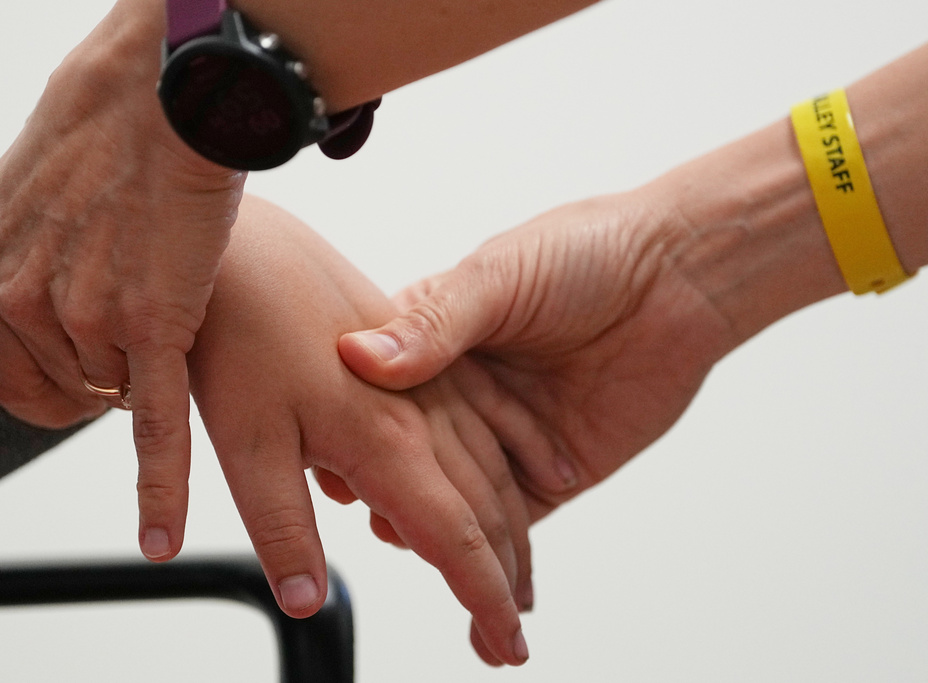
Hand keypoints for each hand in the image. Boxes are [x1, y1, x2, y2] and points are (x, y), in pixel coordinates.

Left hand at [0, 0, 244, 560]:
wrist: (163, 91)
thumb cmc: (111, 127)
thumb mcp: (34, 192)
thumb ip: (28, 259)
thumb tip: (48, 300)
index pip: (7, 375)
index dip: (51, 390)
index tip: (84, 388)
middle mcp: (25, 298)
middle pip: (67, 385)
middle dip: (101, 378)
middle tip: (138, 333)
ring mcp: (88, 317)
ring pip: (117, 392)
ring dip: (143, 373)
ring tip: (167, 304)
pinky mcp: (154, 327)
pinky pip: (155, 425)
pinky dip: (160, 489)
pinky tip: (162, 538)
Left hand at [187, 195, 530, 665]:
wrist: (248, 242)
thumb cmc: (237, 334)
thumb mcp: (244, 441)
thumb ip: (283, 522)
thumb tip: (307, 599)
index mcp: (386, 443)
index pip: (454, 539)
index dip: (483, 599)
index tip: (506, 646)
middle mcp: (421, 412)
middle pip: (485, 508)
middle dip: (504, 575)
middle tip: (514, 631)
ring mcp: (426, 377)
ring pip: (489, 464)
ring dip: (512, 524)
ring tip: (521, 571)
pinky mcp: (419, 352)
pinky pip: (482, 416)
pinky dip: (508, 458)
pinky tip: (517, 468)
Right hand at [339, 192, 738, 518]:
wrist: (684, 277)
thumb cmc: (588, 252)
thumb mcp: (498, 276)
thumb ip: (434, 323)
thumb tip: (358, 356)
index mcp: (436, 337)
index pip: (375, 390)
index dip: (350, 420)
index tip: (325, 446)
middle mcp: (464, 391)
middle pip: (408, 452)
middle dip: (382, 483)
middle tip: (356, 500)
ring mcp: (506, 436)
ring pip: (454, 496)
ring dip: (427, 526)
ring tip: (400, 538)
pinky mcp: (551, 473)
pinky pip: (513, 520)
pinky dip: (489, 549)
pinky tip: (460, 563)